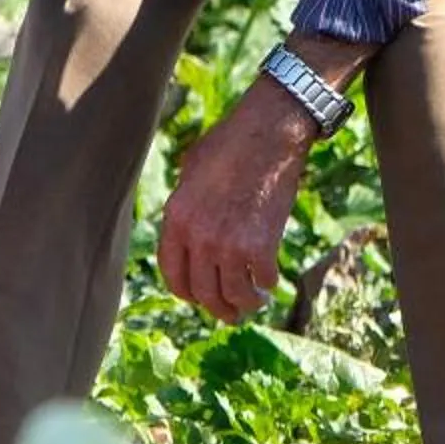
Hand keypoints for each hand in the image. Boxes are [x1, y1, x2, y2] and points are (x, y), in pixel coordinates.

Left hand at [158, 81, 317, 321]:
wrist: (269, 132)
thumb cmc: (230, 144)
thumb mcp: (191, 172)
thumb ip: (186, 208)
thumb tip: (187, 236)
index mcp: (176, 218)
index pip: (173, 275)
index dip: (187, 293)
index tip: (199, 297)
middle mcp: (198, 237)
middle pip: (203, 293)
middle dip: (217, 308)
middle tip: (230, 311)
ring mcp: (229, 243)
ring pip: (233, 296)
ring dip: (245, 304)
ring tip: (254, 301)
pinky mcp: (261, 245)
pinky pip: (263, 281)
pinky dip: (268, 285)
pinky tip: (270, 280)